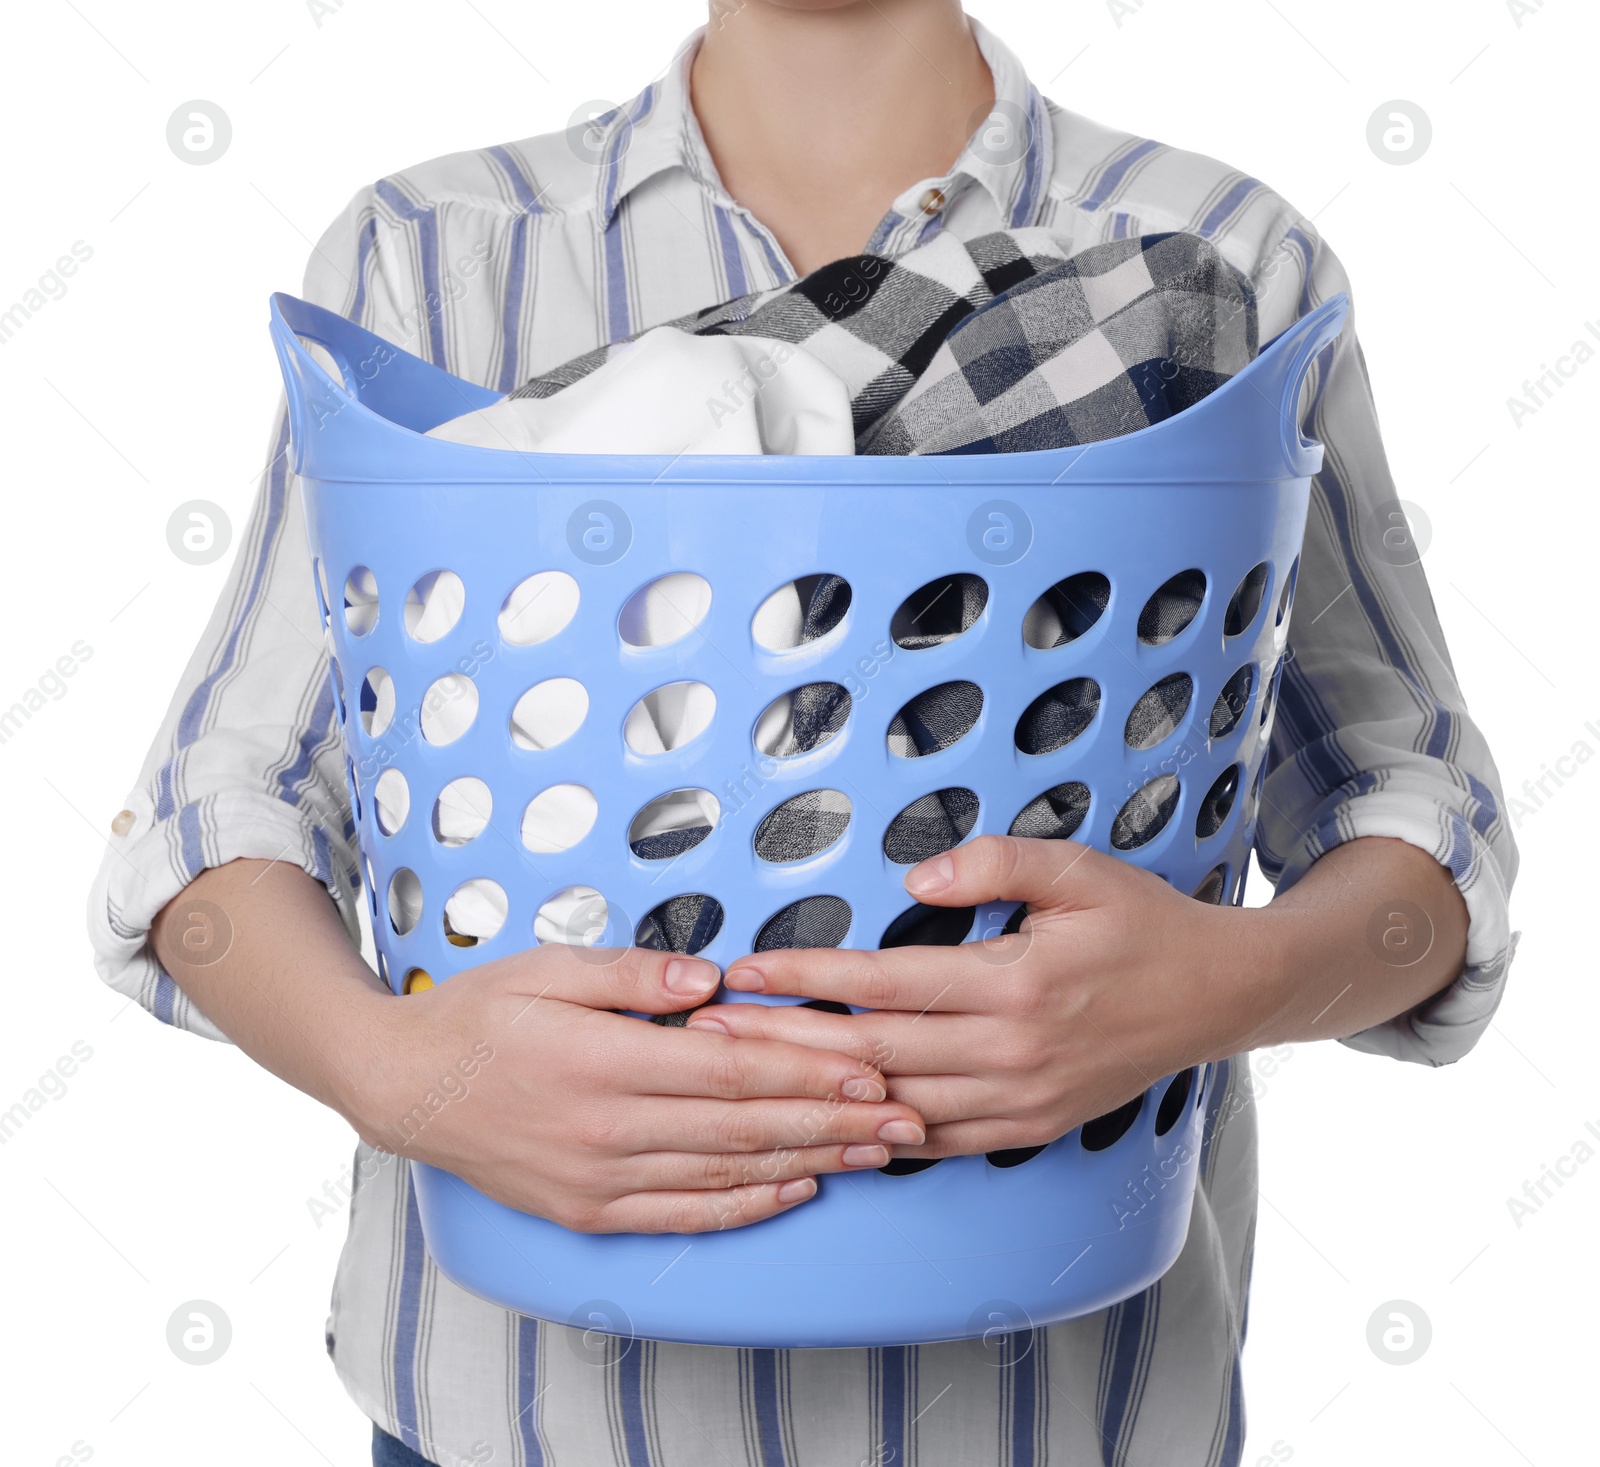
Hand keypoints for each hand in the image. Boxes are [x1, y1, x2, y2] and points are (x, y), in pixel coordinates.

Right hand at [341, 944, 926, 1232]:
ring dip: (809, 1162)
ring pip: (727, 1173)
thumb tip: (711, 980)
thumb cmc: (480, 1014)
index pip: (731, 1067)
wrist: (405, 1089)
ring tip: (874, 1154)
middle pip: (745, 1125)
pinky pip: (684, 1214)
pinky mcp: (591, 1211)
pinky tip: (795, 1190)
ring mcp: (601, 1179)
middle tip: (905, 1118)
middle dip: (834, 1121)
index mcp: (604, 1061)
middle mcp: (609, 1129)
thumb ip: (633, 976)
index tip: (871, 1066)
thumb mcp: (547, 969)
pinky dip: (746, 1205)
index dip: (808, 1068)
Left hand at [684, 836, 1263, 1158]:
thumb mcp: (1079, 869)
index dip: (807, 978)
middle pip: (871, 1054)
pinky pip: (938, 1142)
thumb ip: (995, 862)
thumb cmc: (1143, 924)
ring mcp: (1022, 1101)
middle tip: (712, 1032)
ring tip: (750, 1079)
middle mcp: (1013, 1053)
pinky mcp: (1031, 1129)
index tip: (744, 970)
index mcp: (1016, 983)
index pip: (884, 985)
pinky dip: (878, 1134)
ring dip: (816, 1094)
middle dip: (783, 1042)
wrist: (1217, 995)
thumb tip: (914, 881)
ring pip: (895, 1106)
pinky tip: (831, 1124)